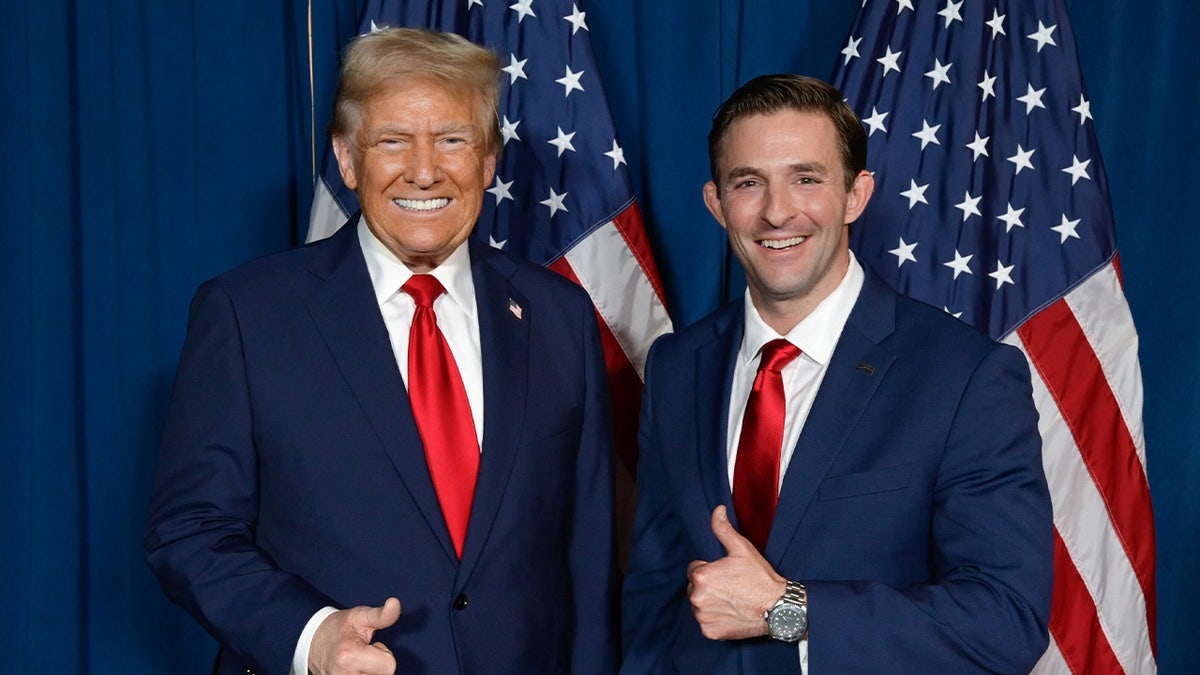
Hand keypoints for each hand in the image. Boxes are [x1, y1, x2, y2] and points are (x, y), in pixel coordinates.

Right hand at [309, 597, 401, 674]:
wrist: (313, 641)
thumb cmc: (339, 628)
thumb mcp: (360, 616)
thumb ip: (381, 615)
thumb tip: (395, 604)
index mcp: (349, 657)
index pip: (390, 667)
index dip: (384, 653)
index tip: (370, 646)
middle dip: (379, 666)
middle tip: (364, 654)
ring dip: (372, 672)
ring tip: (360, 662)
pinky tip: (357, 669)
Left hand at [686, 506, 786, 640]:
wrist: (777, 608)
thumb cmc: (760, 578)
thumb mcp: (742, 549)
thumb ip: (724, 529)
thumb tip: (717, 510)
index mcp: (701, 576)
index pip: (694, 570)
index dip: (710, 570)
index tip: (725, 574)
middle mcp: (697, 597)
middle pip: (695, 588)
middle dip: (708, 587)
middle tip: (730, 587)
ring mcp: (703, 616)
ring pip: (699, 606)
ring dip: (710, 603)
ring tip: (731, 600)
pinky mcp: (710, 632)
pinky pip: (706, 623)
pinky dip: (715, 620)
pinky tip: (731, 613)